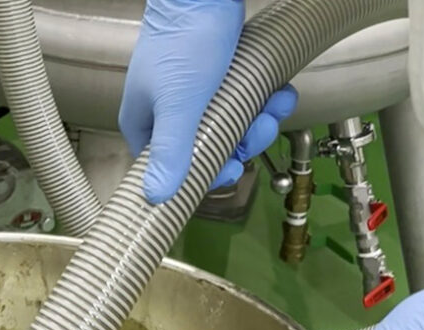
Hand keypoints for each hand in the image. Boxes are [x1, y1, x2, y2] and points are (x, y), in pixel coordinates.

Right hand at [118, 0, 297, 203]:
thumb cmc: (183, 39)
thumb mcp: (176, 106)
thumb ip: (169, 152)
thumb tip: (156, 195)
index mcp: (147, 125)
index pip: (172, 170)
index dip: (205, 175)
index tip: (229, 171)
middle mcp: (169, 114)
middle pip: (210, 152)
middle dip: (242, 144)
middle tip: (256, 130)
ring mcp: (197, 97)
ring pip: (233, 128)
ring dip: (260, 122)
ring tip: (272, 106)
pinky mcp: (222, 79)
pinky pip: (245, 103)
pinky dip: (266, 101)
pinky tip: (277, 93)